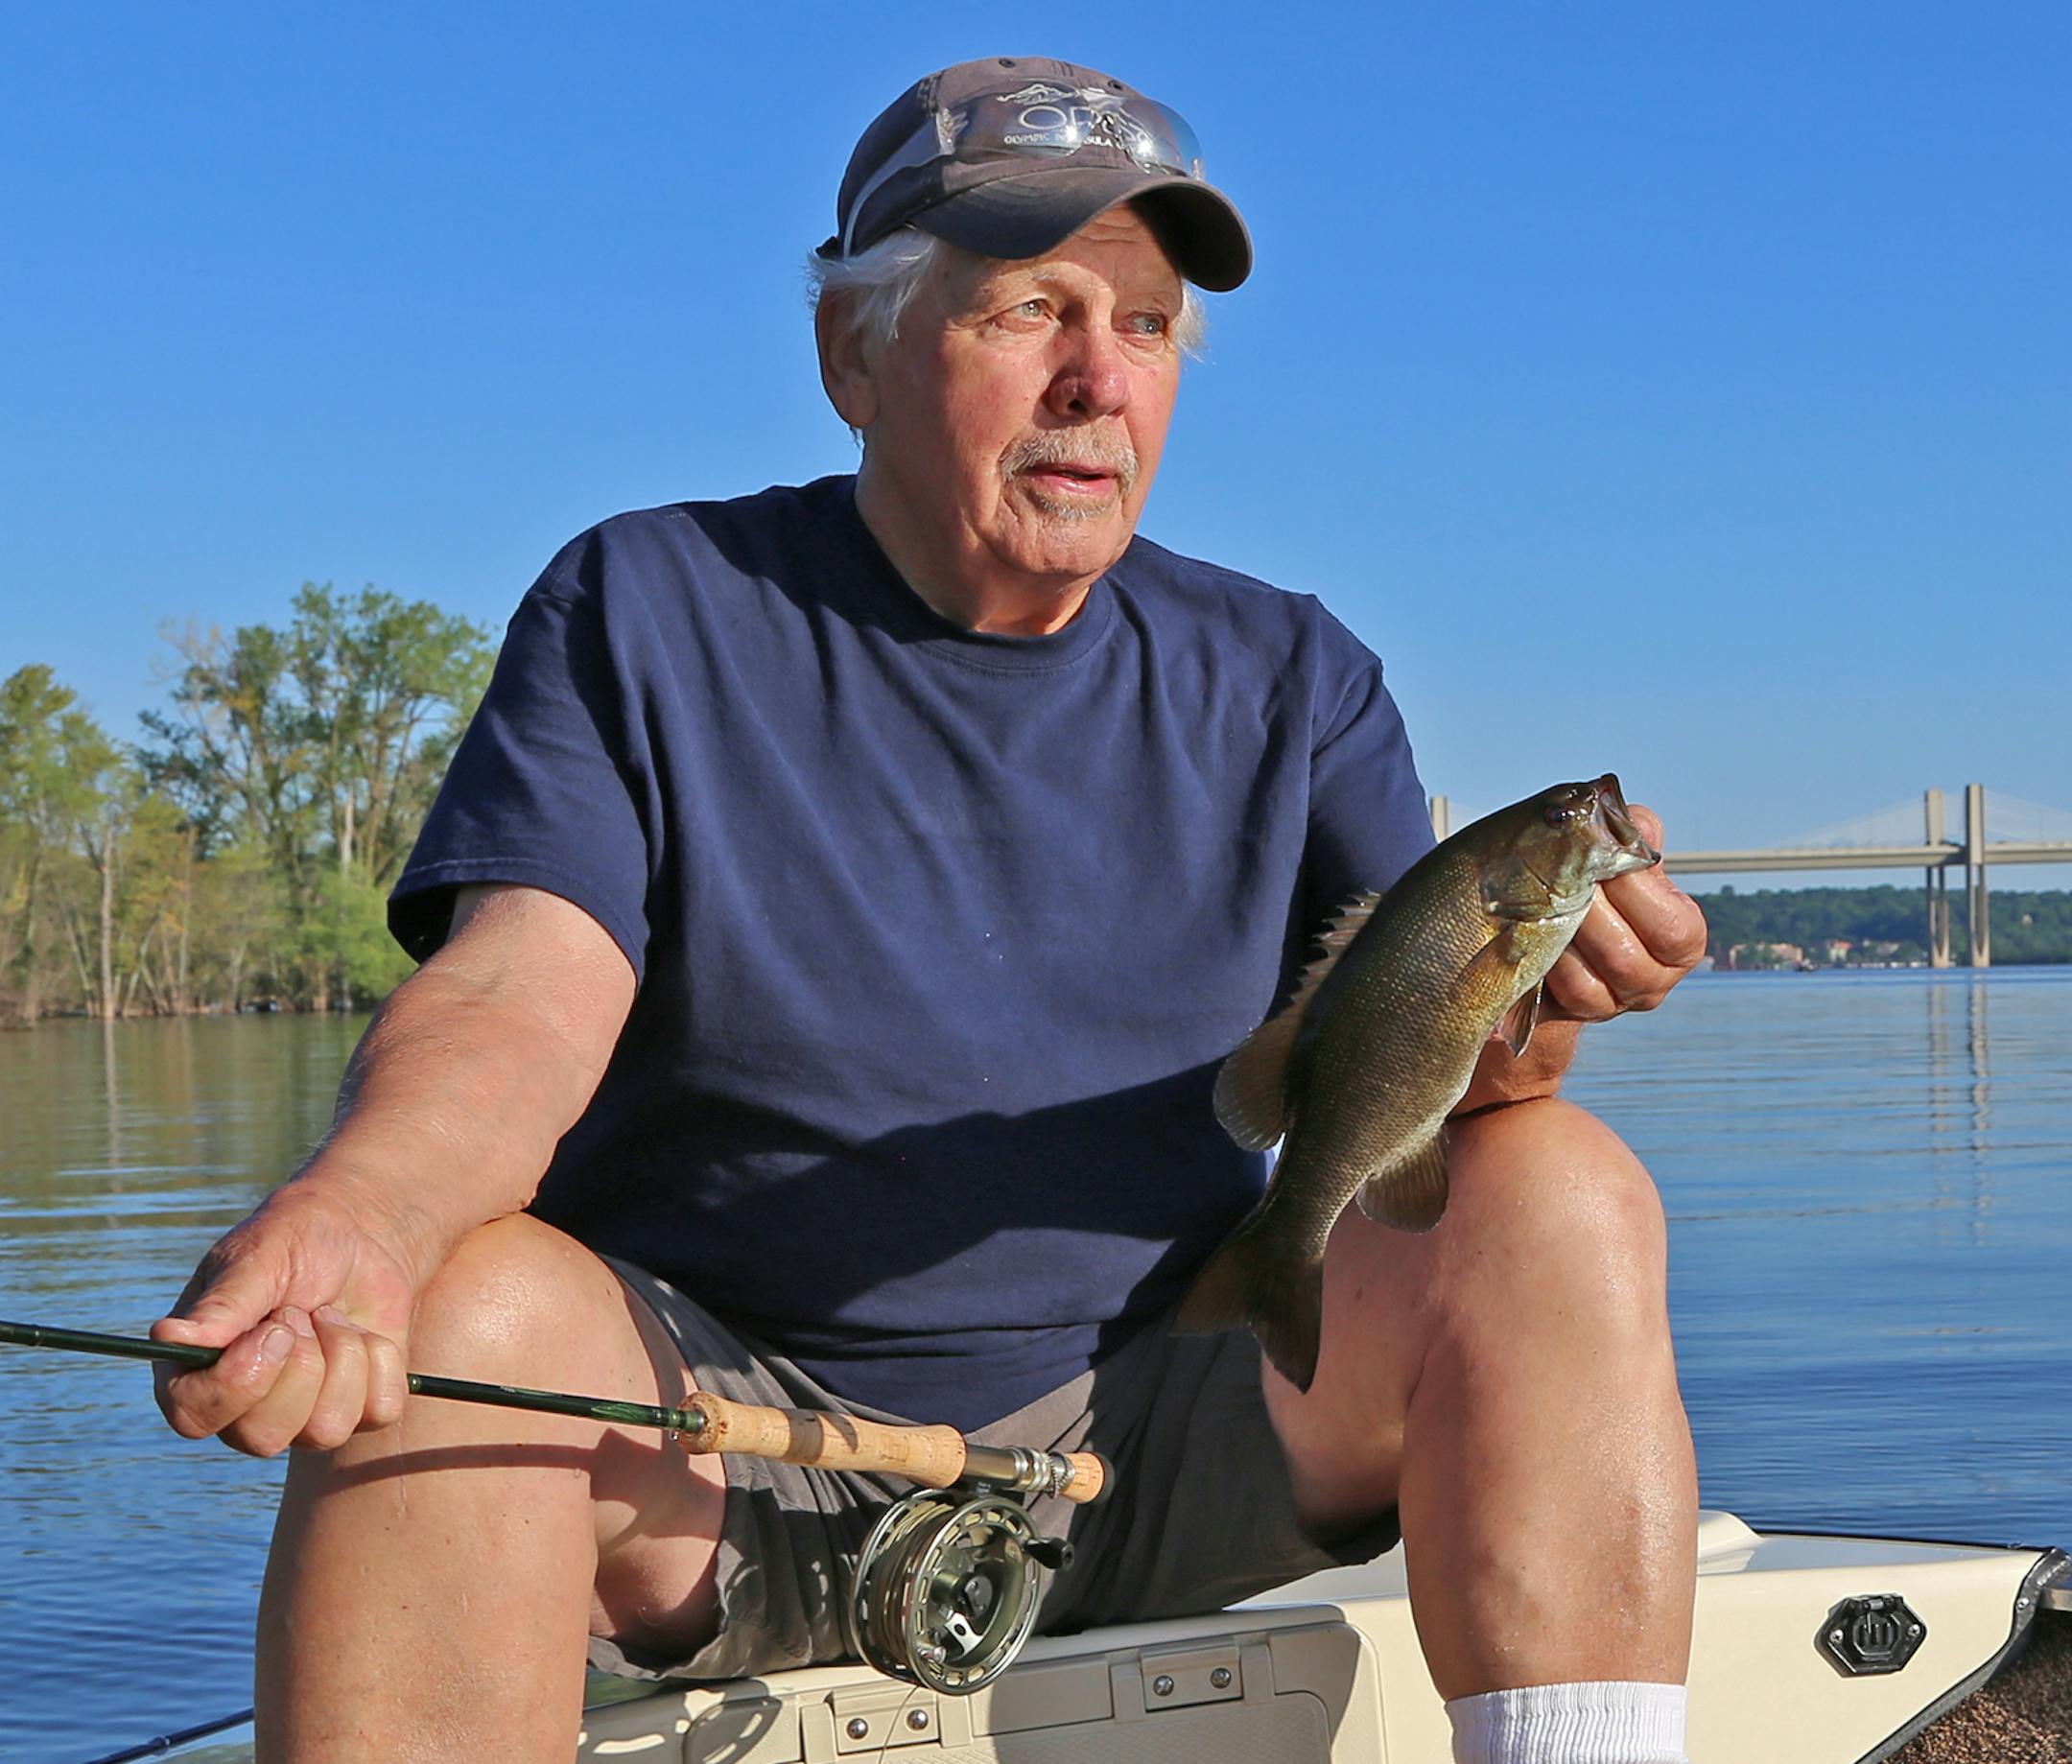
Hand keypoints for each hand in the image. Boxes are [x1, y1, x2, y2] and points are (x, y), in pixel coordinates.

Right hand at [151, 1177, 423, 1457]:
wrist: (359, 1235)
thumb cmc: (294, 1241)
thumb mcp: (258, 1259)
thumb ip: (221, 1305)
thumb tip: (169, 1337)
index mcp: (195, 1372)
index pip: (194, 1418)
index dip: (237, 1382)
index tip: (273, 1329)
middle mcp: (243, 1409)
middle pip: (264, 1437)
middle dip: (300, 1364)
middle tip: (301, 1312)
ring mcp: (302, 1418)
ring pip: (326, 1430)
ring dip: (342, 1354)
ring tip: (330, 1315)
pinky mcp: (359, 1411)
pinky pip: (380, 1410)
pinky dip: (381, 1358)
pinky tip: (364, 1331)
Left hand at [1543, 804, 1707, 1021]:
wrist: (1544, 930)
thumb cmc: (1592, 884)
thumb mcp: (1616, 854)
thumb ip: (1631, 832)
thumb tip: (1632, 820)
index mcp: (1683, 937)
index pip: (1670, 926)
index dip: (1632, 889)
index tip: (1598, 856)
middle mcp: (1656, 979)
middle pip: (1623, 955)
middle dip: (1585, 911)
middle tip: (1557, 876)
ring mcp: (1615, 1003)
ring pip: (1585, 979)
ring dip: (1557, 935)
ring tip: (1537, 900)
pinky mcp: (1575, 1014)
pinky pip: (1559, 991)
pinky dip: (1543, 960)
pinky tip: (1525, 931)